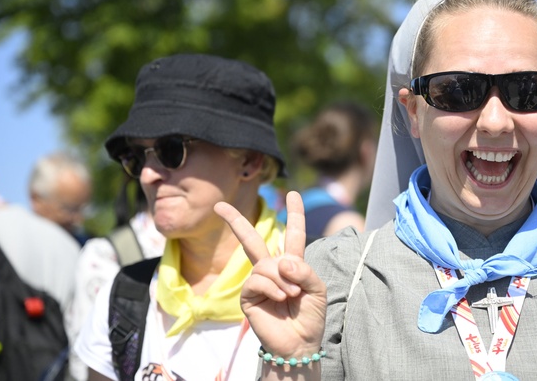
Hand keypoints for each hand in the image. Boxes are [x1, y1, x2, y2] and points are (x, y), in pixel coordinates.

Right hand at [215, 191, 326, 357]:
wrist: (300, 343)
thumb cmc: (310, 316)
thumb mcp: (317, 288)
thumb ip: (303, 269)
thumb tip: (281, 259)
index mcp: (291, 263)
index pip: (292, 234)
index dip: (294, 213)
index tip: (292, 194)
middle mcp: (272, 269)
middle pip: (252, 239)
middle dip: (235, 221)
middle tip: (219, 206)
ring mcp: (258, 282)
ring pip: (264, 264)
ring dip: (282, 278)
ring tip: (292, 295)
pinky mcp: (248, 297)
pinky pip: (257, 280)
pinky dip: (272, 287)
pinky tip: (281, 298)